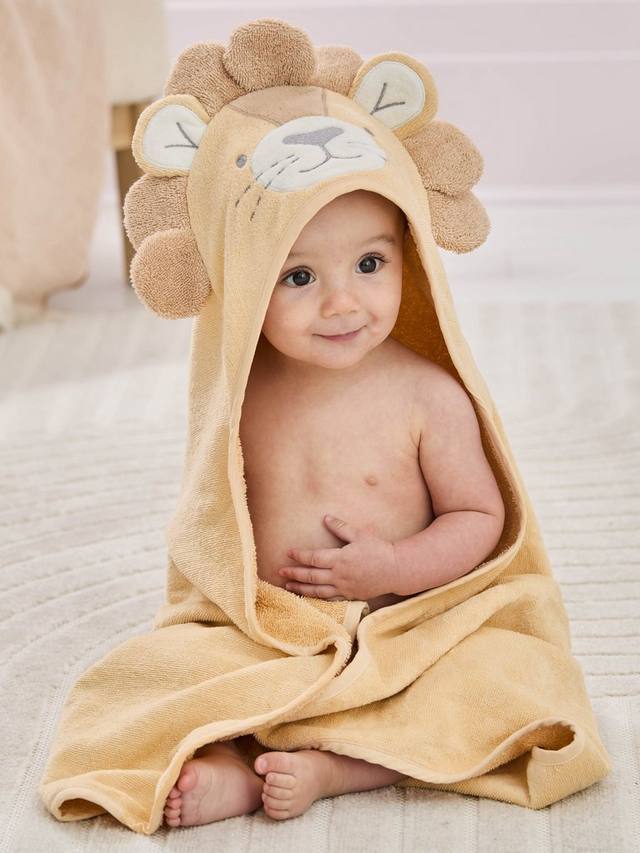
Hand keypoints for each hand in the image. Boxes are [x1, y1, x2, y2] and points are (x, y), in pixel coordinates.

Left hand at [278, 514, 396, 600]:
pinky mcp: (350, 596)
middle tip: (280, 572)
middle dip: (294, 574)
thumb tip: (325, 518)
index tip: (288, 553)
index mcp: (340, 559)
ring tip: (288, 587)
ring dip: (301, 589)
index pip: (313, 558)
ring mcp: (344, 588)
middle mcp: (339, 575)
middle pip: (311, 576)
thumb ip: (341, 527)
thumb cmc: (378, 549)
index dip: (299, 556)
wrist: (396, 569)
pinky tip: (308, 596)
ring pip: (317, 591)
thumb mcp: (360, 534)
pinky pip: (329, 599)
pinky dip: (316, 598)